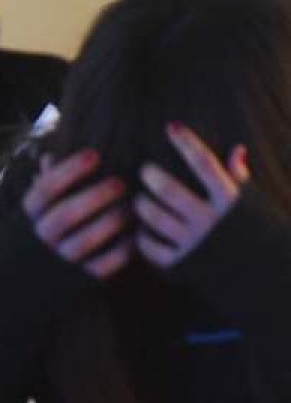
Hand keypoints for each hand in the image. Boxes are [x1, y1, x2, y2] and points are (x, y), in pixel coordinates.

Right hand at [22, 149, 131, 279]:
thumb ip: (47, 182)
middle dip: (96, 196)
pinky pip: (103, 264)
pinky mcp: (82, 276)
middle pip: (66, 214)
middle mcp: (43, 236)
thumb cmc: (47, 225)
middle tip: (120, 183)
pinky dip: (122, 250)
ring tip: (132, 208)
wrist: (33, 276)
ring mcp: (62, 258)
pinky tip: (136, 235)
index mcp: (32, 213)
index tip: (94, 155)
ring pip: (86, 240)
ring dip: (111, 222)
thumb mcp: (40, 205)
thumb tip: (49, 156)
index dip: (70, 170)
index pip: (46, 188)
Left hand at [135, 123, 247, 268]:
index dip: (188, 143)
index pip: (206, 164)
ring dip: (141, 205)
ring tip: (139, 199)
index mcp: (230, 201)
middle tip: (145, 169)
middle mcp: (211, 221)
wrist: (264, 276)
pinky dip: (141, 237)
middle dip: (152, 176)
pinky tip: (141, 230)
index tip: (172, 127)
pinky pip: (151, 247)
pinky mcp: (182, 264)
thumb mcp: (252, 203)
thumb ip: (239, 178)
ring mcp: (195, 243)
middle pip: (170, 191)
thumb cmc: (254, 232)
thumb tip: (236, 149)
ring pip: (155, 218)